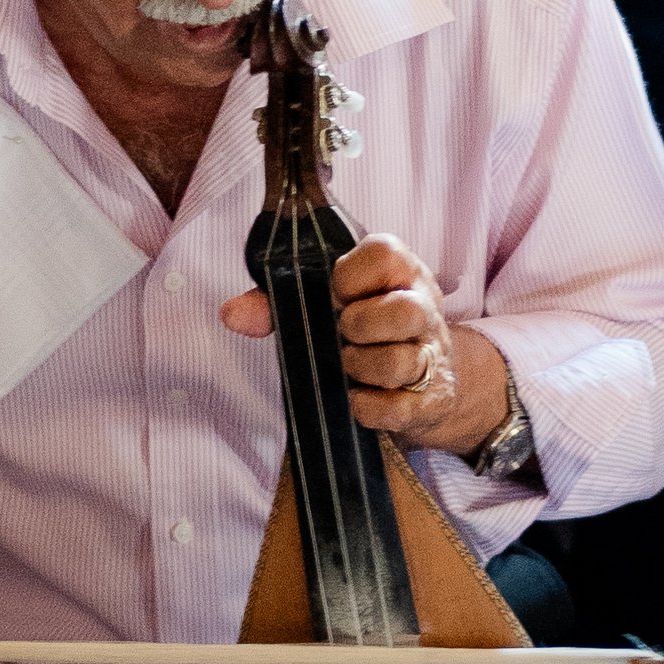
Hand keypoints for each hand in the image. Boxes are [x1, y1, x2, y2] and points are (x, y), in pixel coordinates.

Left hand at [223, 236, 505, 451]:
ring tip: (347, 365)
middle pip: (404, 311)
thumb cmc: (368, 328)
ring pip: (400, 362)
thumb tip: (231, 314)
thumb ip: (277, 302)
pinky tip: (357, 397)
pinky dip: (368, 407)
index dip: (349, 276)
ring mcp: (432, 356)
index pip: (385, 255)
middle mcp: (424, 308)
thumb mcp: (327, 303)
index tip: (333, 293)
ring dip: (361, 367)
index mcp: (400, 272)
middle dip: (359, 326)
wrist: (427, 379)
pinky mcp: (431, 400)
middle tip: (342, 334)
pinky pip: (398, 407)